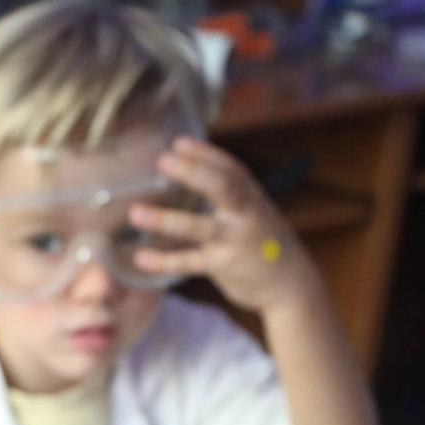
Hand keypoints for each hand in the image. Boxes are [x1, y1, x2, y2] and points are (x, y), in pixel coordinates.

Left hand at [130, 137, 314, 316]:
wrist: (288, 282)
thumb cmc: (260, 239)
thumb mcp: (250, 209)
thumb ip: (226, 192)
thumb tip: (186, 167)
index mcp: (250, 194)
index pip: (228, 167)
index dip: (204, 154)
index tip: (178, 142)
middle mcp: (245, 213)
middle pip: (222, 187)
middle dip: (194, 173)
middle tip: (163, 160)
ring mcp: (235, 240)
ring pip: (200, 227)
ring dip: (166, 220)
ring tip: (135, 213)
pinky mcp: (224, 266)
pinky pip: (189, 262)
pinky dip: (164, 260)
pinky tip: (140, 258)